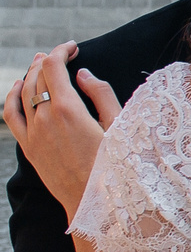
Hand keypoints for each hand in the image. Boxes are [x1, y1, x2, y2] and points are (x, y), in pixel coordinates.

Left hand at [5, 44, 123, 213]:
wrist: (95, 203)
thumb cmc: (116, 166)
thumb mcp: (119, 127)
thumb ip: (101, 95)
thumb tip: (82, 74)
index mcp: (69, 110)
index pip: (55, 68)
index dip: (62, 52)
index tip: (73, 47)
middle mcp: (45, 119)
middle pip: (38, 77)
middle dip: (48, 60)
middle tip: (61, 55)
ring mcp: (33, 133)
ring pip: (23, 92)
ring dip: (32, 74)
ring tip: (40, 65)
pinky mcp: (28, 147)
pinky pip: (10, 115)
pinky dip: (11, 96)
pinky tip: (18, 88)